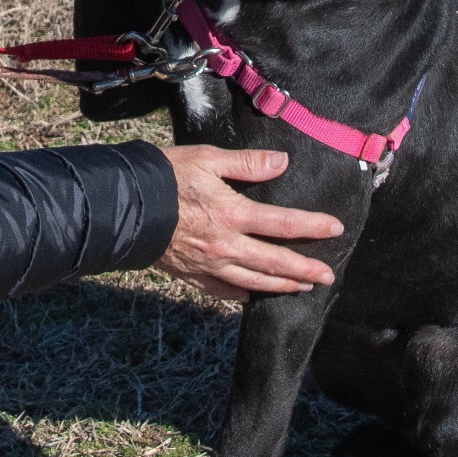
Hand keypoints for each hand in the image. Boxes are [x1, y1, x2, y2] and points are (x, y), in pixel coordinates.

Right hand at [156, 146, 343, 300]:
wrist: (122, 205)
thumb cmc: (164, 176)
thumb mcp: (207, 159)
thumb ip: (247, 164)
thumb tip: (281, 163)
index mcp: (232, 214)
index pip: (283, 223)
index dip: (312, 227)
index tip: (335, 228)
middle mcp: (225, 245)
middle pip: (274, 262)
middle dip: (304, 270)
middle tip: (328, 276)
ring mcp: (208, 264)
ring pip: (252, 282)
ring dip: (280, 286)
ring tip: (301, 289)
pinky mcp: (190, 274)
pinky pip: (222, 291)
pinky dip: (241, 296)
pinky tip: (253, 297)